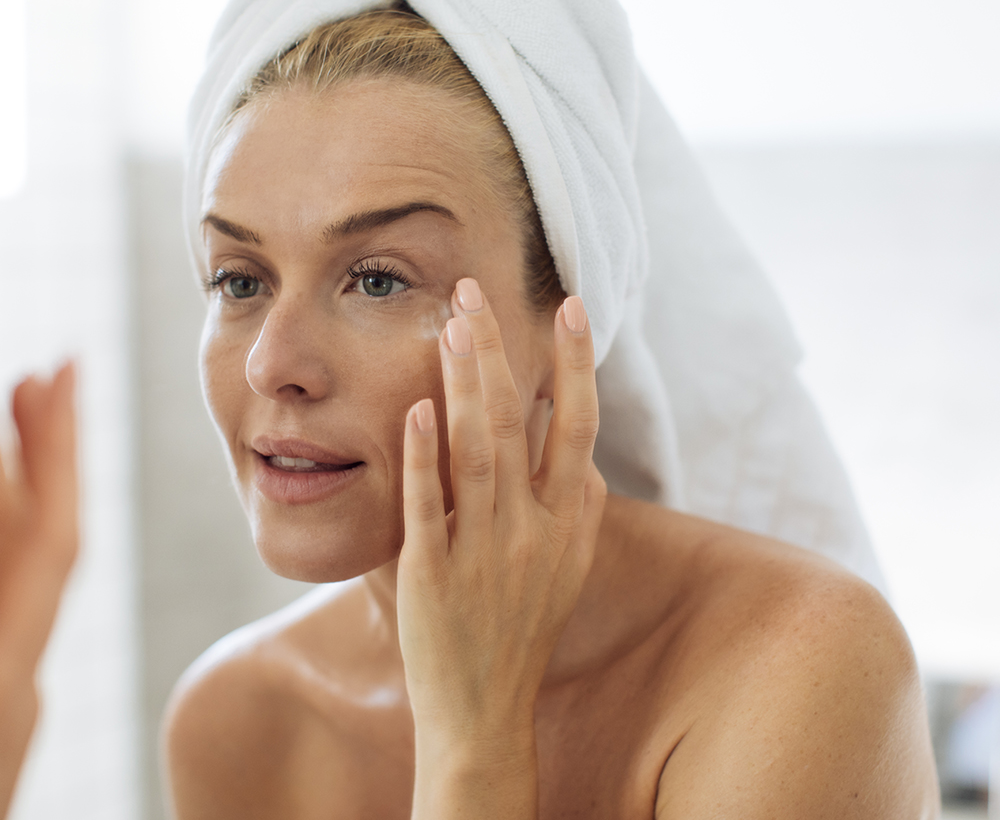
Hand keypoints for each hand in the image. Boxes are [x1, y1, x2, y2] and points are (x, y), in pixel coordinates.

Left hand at [397, 279, 605, 815]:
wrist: (483, 708)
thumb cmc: (524, 628)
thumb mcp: (570, 569)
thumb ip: (580, 508)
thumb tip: (585, 453)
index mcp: (568, 523)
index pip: (578, 428)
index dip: (575, 365)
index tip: (570, 307)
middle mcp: (532, 531)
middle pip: (517, 424)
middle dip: (498, 352)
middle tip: (474, 292)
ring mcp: (482, 551)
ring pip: (475, 452)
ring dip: (463, 384)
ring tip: (450, 326)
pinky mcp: (432, 574)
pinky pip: (427, 506)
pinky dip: (421, 456)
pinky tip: (415, 409)